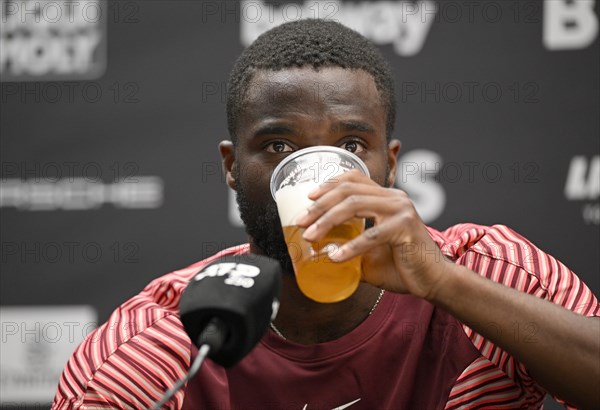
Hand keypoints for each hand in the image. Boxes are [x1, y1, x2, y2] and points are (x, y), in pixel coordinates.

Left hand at [295, 170, 452, 299]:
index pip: (354, 178)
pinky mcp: (405, 228)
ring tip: (310, 237)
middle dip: (319, 205)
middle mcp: (394, 198)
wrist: (433, 282)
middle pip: (348, 190)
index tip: (309, 197)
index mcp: (386, 198)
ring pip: (354, 205)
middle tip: (300, 221)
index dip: (329, 184)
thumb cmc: (402, 267)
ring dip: (327, 221)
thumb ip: (349, 246)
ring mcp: (401, 210)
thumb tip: (321, 251)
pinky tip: (335, 258)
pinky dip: (350, 247)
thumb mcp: (369, 253)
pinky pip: (370, 235)